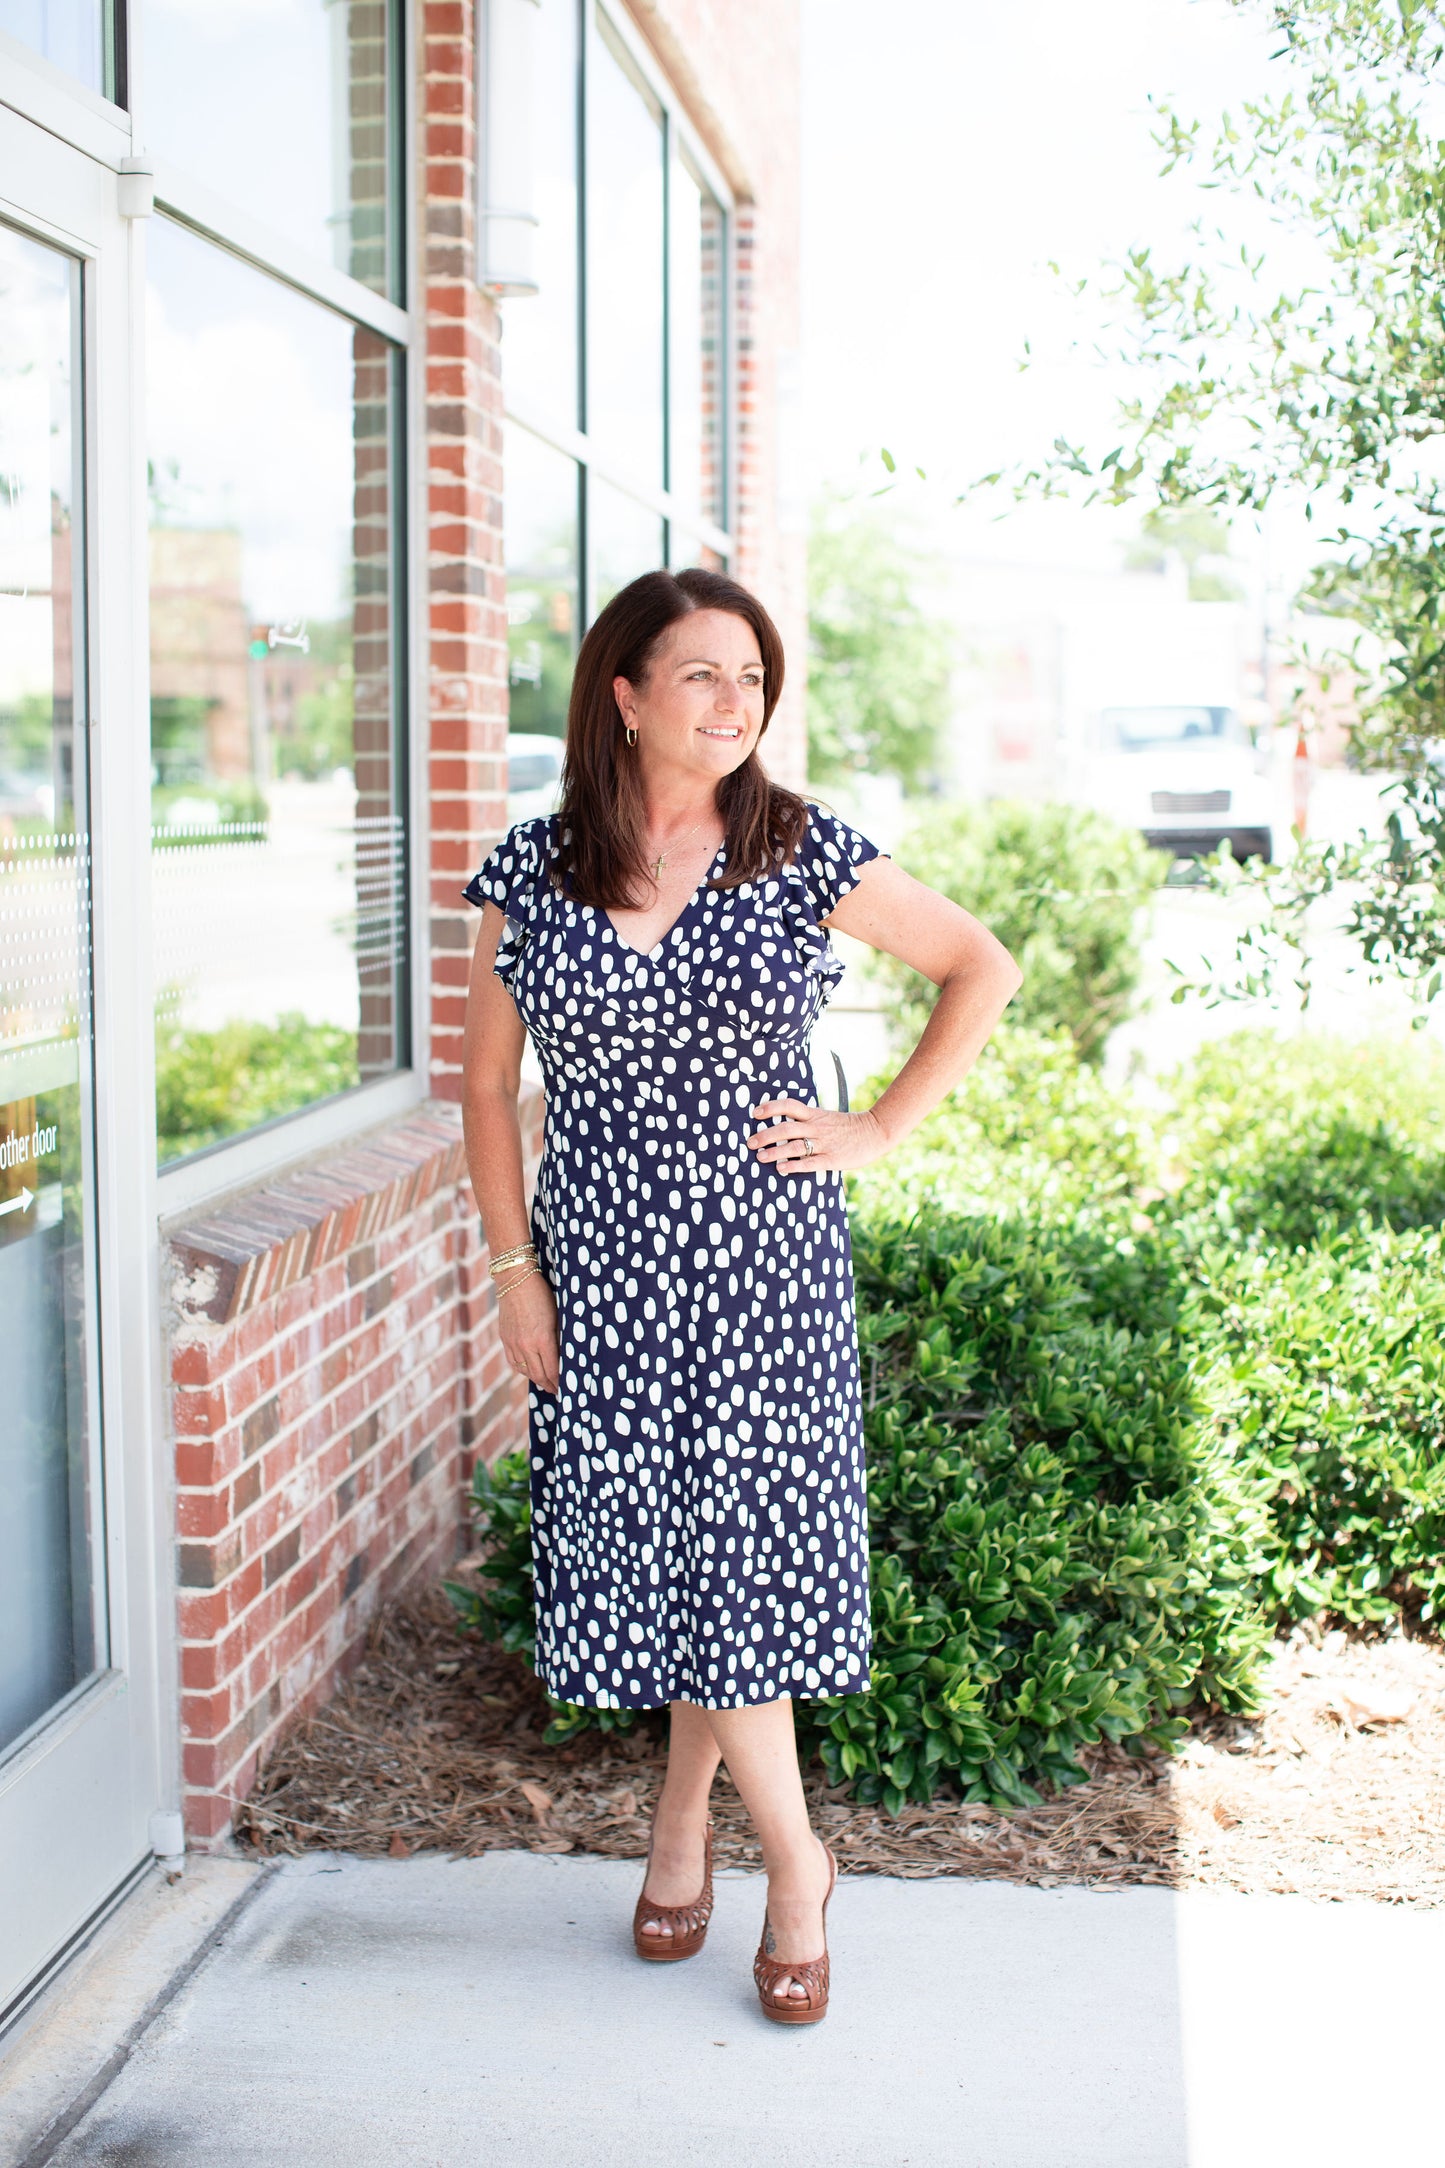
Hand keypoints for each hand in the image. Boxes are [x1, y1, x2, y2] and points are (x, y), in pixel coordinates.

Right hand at [498, 1270, 559, 1393]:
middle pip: (539, 1375)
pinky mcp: (505, 1338)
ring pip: (525, 1371)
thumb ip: (560, 1337)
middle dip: (550, 1385)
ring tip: (546, 1384)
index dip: (561, 1382)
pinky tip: (529, 1371)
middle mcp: (526, 1345)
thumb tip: (566, 1355)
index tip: (568, 1388)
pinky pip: (513, 1362)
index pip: (553, 1370)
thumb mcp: (557, 1315)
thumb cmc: (542, 1294)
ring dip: (536, 1379)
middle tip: (558, 1392)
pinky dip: (522, 1370)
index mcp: (543, 1339)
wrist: (515, 1279)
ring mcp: (513, 1343)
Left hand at [746, 1097, 890, 1176]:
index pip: (789, 1105)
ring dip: (774, 1152)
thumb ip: (807, 1120)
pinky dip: (793, 1166)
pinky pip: (809, 1163)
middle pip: (786, 1128)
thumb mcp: (826, 1117)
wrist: (874, 1132)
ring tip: (760, 1157)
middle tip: (749, 1142)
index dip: (771, 1107)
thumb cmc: (847, 1127)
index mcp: (814, 1114)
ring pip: (794, 1146)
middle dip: (765, 1135)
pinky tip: (781, 1169)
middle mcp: (816, 1127)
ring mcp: (824, 1143)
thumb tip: (784, 1126)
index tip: (755, 1113)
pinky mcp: (831, 1159)